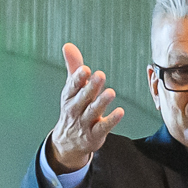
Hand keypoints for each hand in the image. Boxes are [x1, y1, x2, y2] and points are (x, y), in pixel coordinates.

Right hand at [48, 44, 124, 171]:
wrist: (68, 142)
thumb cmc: (74, 108)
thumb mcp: (71, 89)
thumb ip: (73, 67)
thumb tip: (68, 45)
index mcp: (69, 97)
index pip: (72, 87)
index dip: (78, 78)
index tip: (85, 69)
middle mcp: (75, 110)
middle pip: (83, 98)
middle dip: (90, 87)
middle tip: (100, 75)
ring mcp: (84, 123)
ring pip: (92, 112)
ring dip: (101, 102)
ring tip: (111, 92)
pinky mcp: (94, 135)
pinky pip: (103, 127)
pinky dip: (111, 121)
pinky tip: (120, 112)